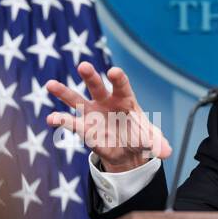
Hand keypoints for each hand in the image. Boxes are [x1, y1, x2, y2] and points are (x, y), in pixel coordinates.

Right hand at [45, 62, 171, 171]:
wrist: (127, 150)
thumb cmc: (140, 137)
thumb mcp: (152, 141)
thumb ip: (157, 144)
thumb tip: (167, 152)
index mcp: (125, 99)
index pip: (121, 85)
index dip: (118, 78)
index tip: (113, 72)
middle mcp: (105, 101)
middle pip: (96, 85)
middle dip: (90, 76)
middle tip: (83, 66)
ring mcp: (92, 112)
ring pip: (76, 98)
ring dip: (63, 92)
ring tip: (50, 84)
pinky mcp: (83, 127)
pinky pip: (70, 122)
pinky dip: (60, 120)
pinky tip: (51, 119)